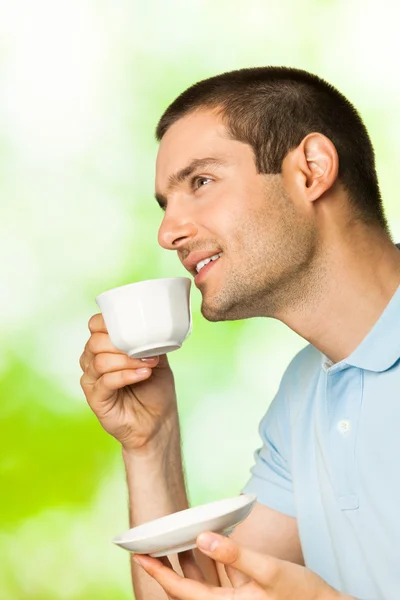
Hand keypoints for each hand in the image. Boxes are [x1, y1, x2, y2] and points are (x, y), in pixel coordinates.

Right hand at [79, 313, 177, 451]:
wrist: (158, 422)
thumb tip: (152, 326)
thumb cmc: (155, 390)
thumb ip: (150, 341)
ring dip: (126, 360)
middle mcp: (93, 362)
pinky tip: (142, 375)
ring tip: (148, 364)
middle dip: (121, 343)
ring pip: (99, 361)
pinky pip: (105, 382)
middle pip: (95, 342)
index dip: (108, 322)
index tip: (132, 325)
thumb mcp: (157, 358)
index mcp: (105, 348)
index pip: (95, 326)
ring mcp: (92, 381)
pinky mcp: (95, 399)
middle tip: (145, 350)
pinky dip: (125, 375)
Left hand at [133, 532, 347, 599]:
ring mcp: (235, 599)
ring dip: (188, 562)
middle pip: (187, 587)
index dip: (159, 574)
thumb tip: (202, 539)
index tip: (139, 556)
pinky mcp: (245, 592)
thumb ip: (235, 555)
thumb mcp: (269, 570)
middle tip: (150, 545)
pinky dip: (211, 560)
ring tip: (173, 538)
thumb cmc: (301, 594)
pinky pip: (219, 577)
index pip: (182, 591)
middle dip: (167, 567)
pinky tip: (208, 541)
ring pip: (202, 581)